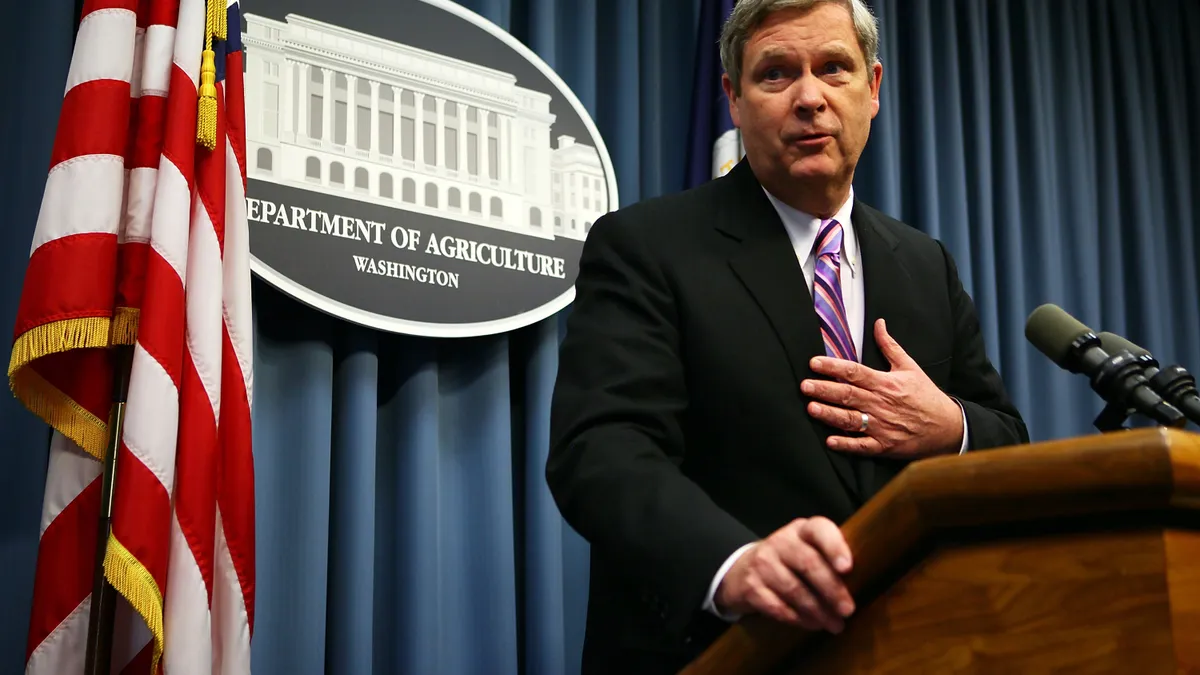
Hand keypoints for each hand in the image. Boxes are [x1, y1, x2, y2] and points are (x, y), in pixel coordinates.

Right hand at [714, 517, 854, 632]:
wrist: (743, 570)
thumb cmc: (789, 561)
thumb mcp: (807, 548)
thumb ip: (829, 557)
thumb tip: (864, 582)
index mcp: (800, 530)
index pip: (819, 529)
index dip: (834, 547)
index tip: (847, 568)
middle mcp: (779, 541)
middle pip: (809, 563)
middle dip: (832, 590)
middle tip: (848, 610)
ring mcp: (762, 563)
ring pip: (794, 589)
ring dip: (818, 611)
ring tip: (834, 624)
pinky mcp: (750, 586)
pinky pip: (778, 606)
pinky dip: (798, 619)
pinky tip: (812, 624)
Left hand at [801, 318, 962, 457]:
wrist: (949, 427)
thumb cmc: (926, 395)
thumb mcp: (910, 367)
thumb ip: (890, 346)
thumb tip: (878, 323)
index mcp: (886, 383)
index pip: (855, 372)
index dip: (833, 367)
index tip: (814, 363)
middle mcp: (881, 404)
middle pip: (849, 395)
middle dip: (825, 389)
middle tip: (804, 386)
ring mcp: (883, 426)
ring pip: (852, 419)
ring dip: (830, 415)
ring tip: (811, 408)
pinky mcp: (885, 446)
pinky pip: (863, 446)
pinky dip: (847, 444)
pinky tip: (830, 441)